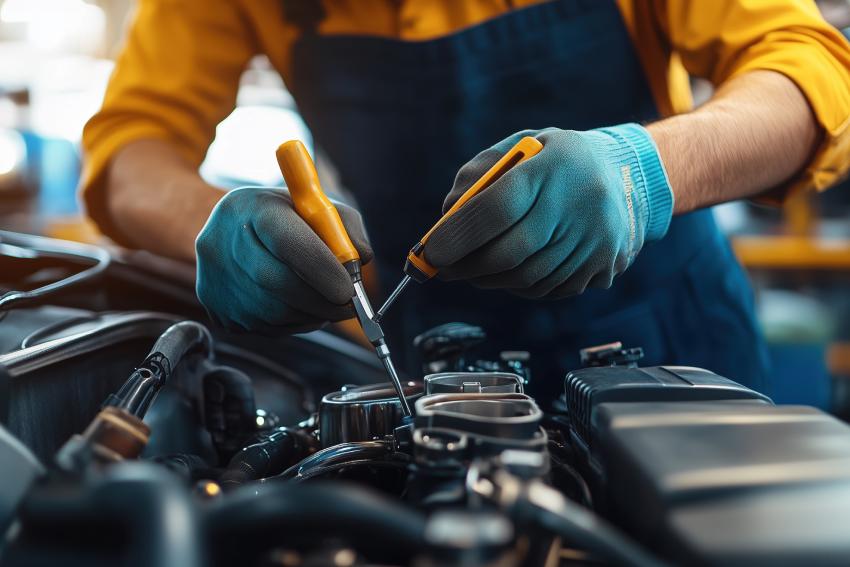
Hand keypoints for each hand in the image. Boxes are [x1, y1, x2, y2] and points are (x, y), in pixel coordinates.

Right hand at [196, 187, 372, 334]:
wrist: (234, 232)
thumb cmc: (285, 219)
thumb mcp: (317, 208)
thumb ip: (346, 227)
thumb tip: (361, 258)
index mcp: (251, 209)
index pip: (287, 241)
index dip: (322, 269)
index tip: (349, 288)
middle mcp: (224, 243)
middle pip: (277, 283)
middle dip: (322, 301)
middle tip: (349, 306)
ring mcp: (217, 280)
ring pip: (274, 313)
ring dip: (312, 314)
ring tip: (326, 303)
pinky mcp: (218, 309)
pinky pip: (266, 327)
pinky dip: (295, 323)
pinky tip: (301, 306)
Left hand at [423, 126, 673, 298]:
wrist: (630, 175)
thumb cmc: (556, 162)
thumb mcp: (519, 148)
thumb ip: (478, 176)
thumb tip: (446, 217)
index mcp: (554, 166)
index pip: (498, 208)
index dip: (459, 235)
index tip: (430, 252)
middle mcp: (580, 204)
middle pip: (511, 252)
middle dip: (467, 266)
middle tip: (443, 268)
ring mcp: (596, 240)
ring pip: (527, 278)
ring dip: (489, 280)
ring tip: (472, 269)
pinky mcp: (604, 267)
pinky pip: (548, 289)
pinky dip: (518, 286)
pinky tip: (509, 272)